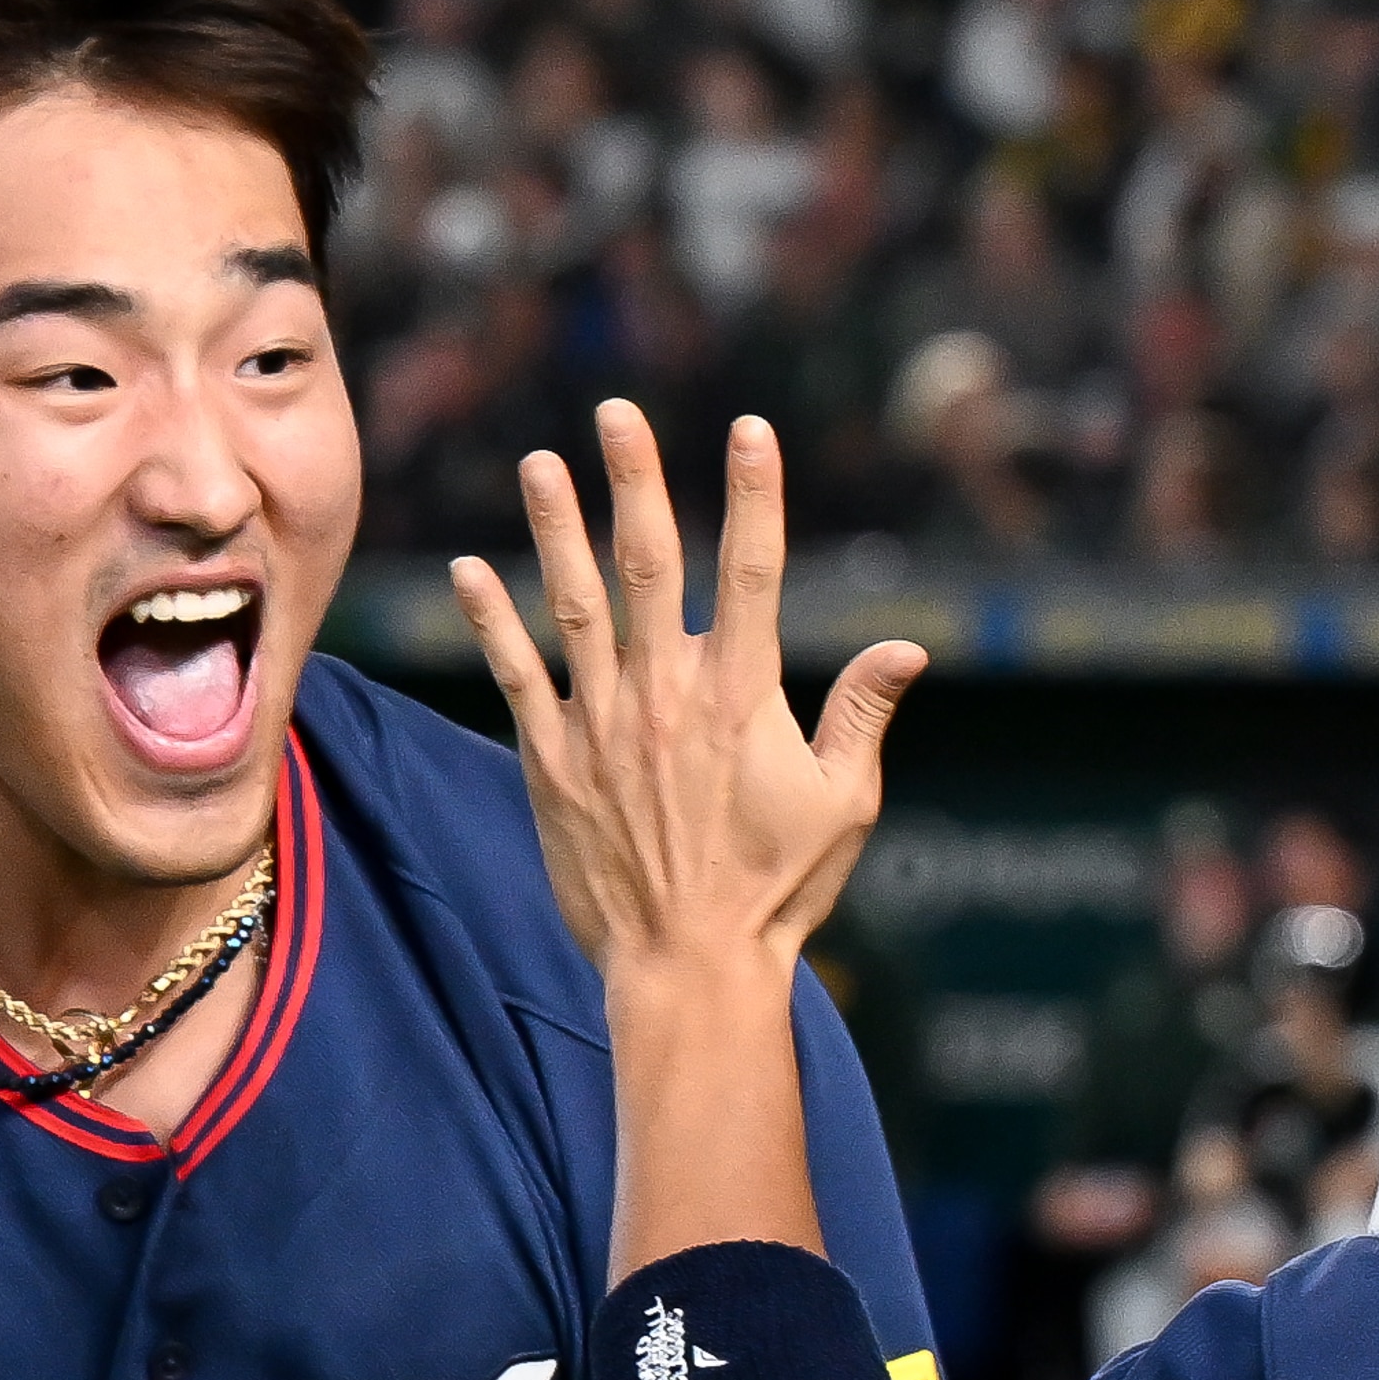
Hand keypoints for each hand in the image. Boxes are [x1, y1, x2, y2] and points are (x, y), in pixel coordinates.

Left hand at [448, 402, 927, 987]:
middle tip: (618, 412)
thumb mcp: (842, 805)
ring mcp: (602, 726)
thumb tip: (907, 650)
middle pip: (650, 565)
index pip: (754, 573)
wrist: (688, 967)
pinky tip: (471, 570)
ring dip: (556, 529)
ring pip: (575, 605)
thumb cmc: (777, 891)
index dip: (754, 495)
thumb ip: (863, 717)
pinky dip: (492, 622)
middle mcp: (667, 696)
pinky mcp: (552, 763)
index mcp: (743, 698)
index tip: (750, 429)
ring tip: (541, 464)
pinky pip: (518, 677)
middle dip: (637, 481)